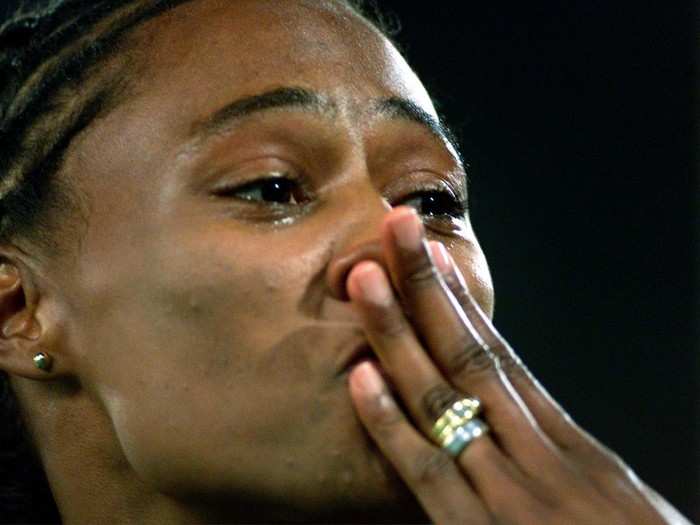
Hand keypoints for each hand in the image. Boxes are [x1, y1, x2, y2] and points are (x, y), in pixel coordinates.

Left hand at [345, 206, 690, 524]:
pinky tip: (361, 379)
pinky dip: (392, 425)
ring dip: (398, 334)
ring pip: (441, 398)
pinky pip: (429, 473)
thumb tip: (528, 419)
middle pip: (469, 353)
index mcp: (567, 444)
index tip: (436, 258)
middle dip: (427, 288)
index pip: (502, 359)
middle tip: (396, 227)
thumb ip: (565, 459)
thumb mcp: (613, 500)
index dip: (463, 304)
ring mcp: (506, 492)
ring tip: (365, 277)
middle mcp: (535, 453)